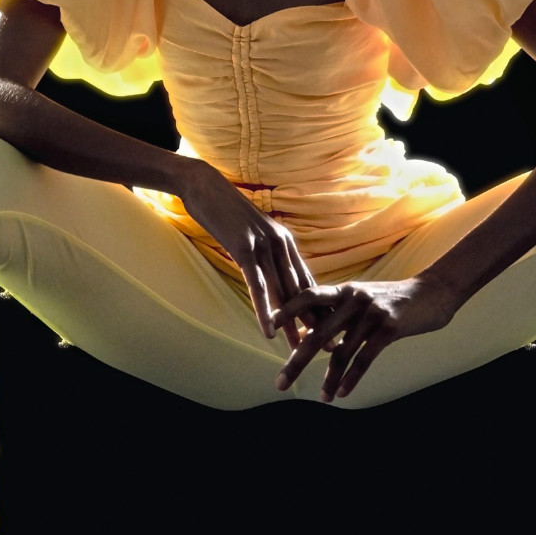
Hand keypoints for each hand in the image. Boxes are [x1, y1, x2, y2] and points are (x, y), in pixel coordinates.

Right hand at [178, 157, 323, 347]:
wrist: (204, 185)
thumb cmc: (226, 211)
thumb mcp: (253, 232)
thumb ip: (266, 251)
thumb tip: (273, 273)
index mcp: (286, 241)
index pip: (307, 280)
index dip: (320, 307)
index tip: (331, 329)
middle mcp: (281, 244)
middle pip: (301, 291)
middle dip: (315, 322)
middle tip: (327, 348)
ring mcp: (263, 246)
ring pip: (282, 293)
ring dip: (292, 324)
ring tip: (299, 349)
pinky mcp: (244, 249)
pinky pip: (257, 287)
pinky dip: (265, 311)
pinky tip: (269, 331)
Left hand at [272, 274, 459, 401]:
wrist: (432, 293)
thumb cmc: (391, 299)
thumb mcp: (360, 298)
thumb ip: (334, 312)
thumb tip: (304, 332)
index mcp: (343, 290)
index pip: (308, 296)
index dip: (287, 309)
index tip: (269, 326)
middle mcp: (353, 299)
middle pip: (318, 334)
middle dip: (297, 361)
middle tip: (280, 383)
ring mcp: (371, 313)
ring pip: (342, 352)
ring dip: (329, 378)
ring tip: (321, 398)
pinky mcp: (389, 328)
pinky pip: (364, 358)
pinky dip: (350, 378)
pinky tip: (341, 393)